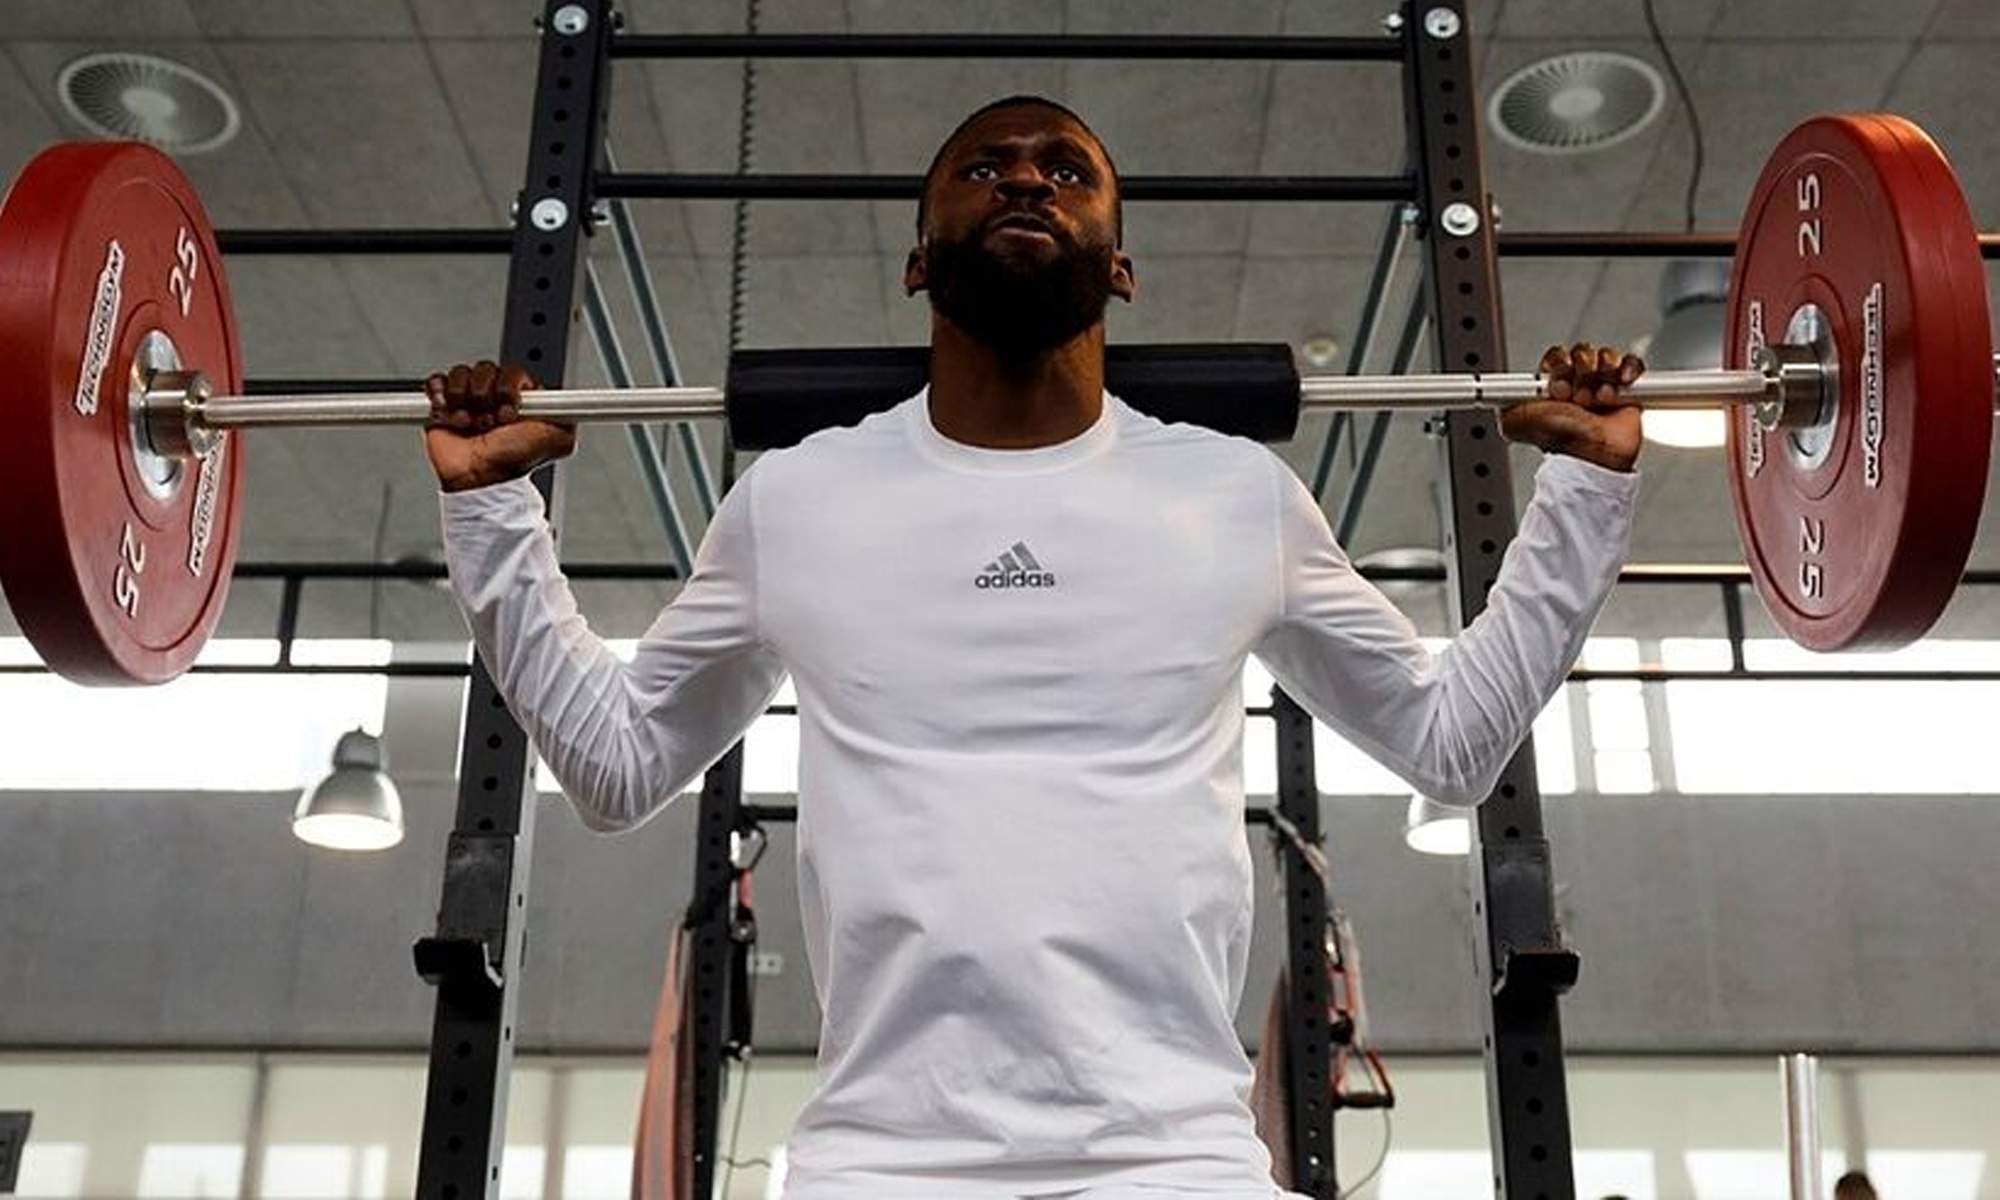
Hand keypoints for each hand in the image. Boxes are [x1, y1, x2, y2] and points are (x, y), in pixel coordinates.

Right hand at [423, 360, 575, 491]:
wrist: (479, 478)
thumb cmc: (513, 461)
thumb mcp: (558, 438)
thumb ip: (571, 415)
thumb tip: (583, 403)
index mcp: (521, 397)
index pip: (513, 371)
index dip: (509, 388)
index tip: (510, 410)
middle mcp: (495, 395)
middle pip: (485, 370)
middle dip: (487, 398)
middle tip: (492, 422)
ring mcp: (469, 398)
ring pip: (462, 375)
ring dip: (466, 403)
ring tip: (472, 425)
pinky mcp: (444, 404)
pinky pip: (438, 382)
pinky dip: (442, 398)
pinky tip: (453, 416)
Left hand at [1500, 342, 1645, 471]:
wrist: (1592, 454)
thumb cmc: (1559, 440)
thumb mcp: (1515, 422)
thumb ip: (1502, 404)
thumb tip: (1490, 395)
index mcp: (1553, 386)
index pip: (1557, 355)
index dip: (1559, 366)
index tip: (1557, 387)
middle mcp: (1577, 383)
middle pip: (1583, 352)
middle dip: (1580, 371)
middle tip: (1577, 397)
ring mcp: (1603, 384)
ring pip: (1606, 356)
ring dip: (1602, 375)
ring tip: (1597, 400)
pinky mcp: (1628, 388)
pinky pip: (1631, 363)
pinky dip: (1627, 370)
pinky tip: (1617, 388)